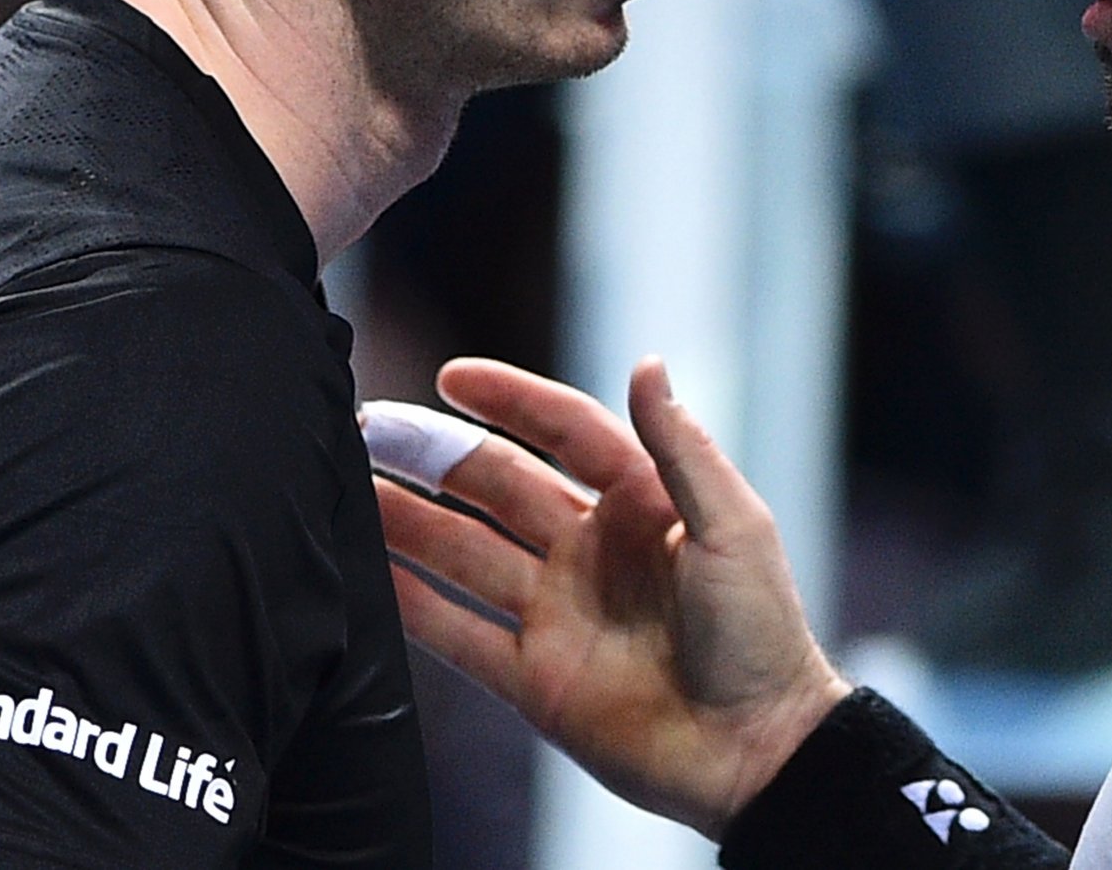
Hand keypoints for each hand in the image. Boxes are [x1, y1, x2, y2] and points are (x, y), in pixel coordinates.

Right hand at [375, 355, 850, 838]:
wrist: (756, 751)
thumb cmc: (762, 632)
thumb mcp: (732, 526)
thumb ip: (683, 448)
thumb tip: (648, 361)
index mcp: (641, 503)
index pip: (563, 432)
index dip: (510, 400)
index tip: (453, 376)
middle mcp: (590, 549)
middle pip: (498, 487)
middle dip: (435, 455)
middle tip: (371, 428)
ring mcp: (557, 612)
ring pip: (465, 553)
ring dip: (408, 521)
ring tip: (349, 489)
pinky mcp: (534, 677)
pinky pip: (459, 633)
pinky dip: (411, 605)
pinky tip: (367, 573)